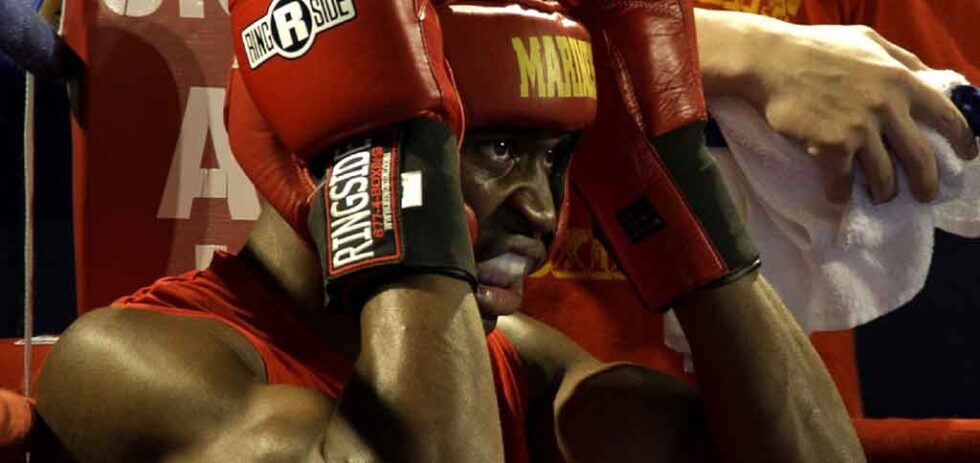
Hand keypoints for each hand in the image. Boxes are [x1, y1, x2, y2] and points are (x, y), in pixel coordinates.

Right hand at [697, 10, 977, 203]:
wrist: (770, 62)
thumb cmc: (816, 47)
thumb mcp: (866, 40)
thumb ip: (900, 58)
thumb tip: (926, 74)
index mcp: (901, 80)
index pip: (947, 116)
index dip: (962, 140)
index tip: (965, 155)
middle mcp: (886, 107)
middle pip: (920, 159)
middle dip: (926, 184)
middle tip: (925, 195)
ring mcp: (859, 130)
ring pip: (883, 178)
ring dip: (883, 192)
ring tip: (880, 196)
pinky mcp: (830, 148)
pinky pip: (841, 183)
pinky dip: (840, 194)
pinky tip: (838, 196)